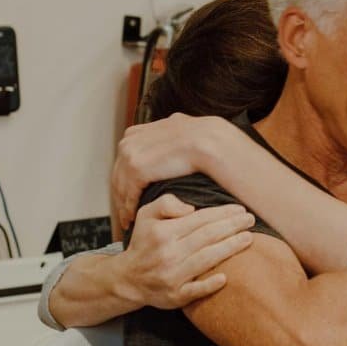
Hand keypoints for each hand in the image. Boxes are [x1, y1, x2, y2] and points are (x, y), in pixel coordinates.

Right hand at [110, 194, 254, 308]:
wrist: (128, 279)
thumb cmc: (144, 243)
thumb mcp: (145, 215)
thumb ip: (166, 203)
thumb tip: (191, 209)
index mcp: (163, 232)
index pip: (200, 219)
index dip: (222, 213)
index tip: (240, 209)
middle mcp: (168, 253)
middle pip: (207, 237)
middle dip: (232, 226)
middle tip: (250, 220)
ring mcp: (172, 276)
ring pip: (206, 259)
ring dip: (230, 248)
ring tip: (249, 238)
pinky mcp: (175, 296)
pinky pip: (195, 290)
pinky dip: (210, 285)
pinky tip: (226, 278)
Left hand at [111, 114, 229, 230]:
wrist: (221, 144)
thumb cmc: (224, 146)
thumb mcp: (203, 135)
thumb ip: (188, 138)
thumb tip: (183, 139)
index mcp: (161, 125)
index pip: (137, 148)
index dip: (133, 172)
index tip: (135, 190)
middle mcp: (143, 133)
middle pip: (123, 165)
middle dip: (123, 189)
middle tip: (126, 211)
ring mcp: (137, 148)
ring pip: (122, 180)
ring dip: (123, 202)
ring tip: (128, 220)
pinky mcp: (137, 165)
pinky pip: (128, 191)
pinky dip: (128, 207)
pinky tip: (132, 218)